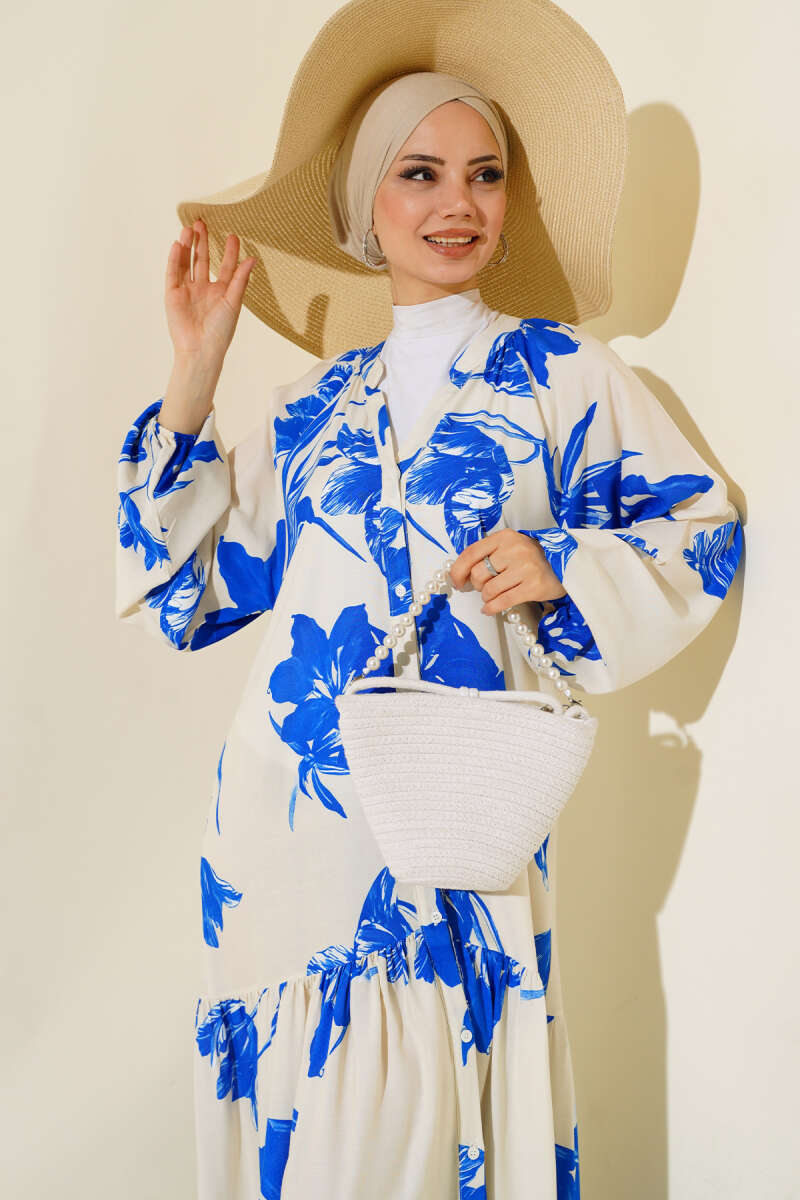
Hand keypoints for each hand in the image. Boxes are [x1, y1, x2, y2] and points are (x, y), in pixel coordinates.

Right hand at [165, 218, 255, 367]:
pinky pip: (172, 273)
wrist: (201, 349)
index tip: (232, 235)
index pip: (226, 266)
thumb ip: (241, 279)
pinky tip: (177, 244)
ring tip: (189, 229)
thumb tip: (253, 258)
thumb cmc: (221, 331)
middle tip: (202, 223)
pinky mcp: (172, 295)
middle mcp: (203, 289)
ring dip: (187, 246)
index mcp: (221, 292)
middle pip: (202, 260)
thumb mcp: (233, 302)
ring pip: (186, 263)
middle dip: (202, 242)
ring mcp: (187, 291)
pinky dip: (174, 259)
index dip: (229, 251)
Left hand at [447, 530, 566, 615]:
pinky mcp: (533, 586)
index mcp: (504, 537)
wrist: (566, 564)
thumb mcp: (510, 546)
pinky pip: (502, 601)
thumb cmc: (532, 557)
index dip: (458, 570)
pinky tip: (489, 609)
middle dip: (475, 585)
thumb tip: (460, 574)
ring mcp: (525, 568)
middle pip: (478, 573)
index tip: (455, 582)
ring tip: (492, 596)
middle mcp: (514, 549)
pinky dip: (491, 608)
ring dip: (486, 597)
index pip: (471, 553)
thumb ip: (488, 554)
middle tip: (482, 588)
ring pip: (489, 590)